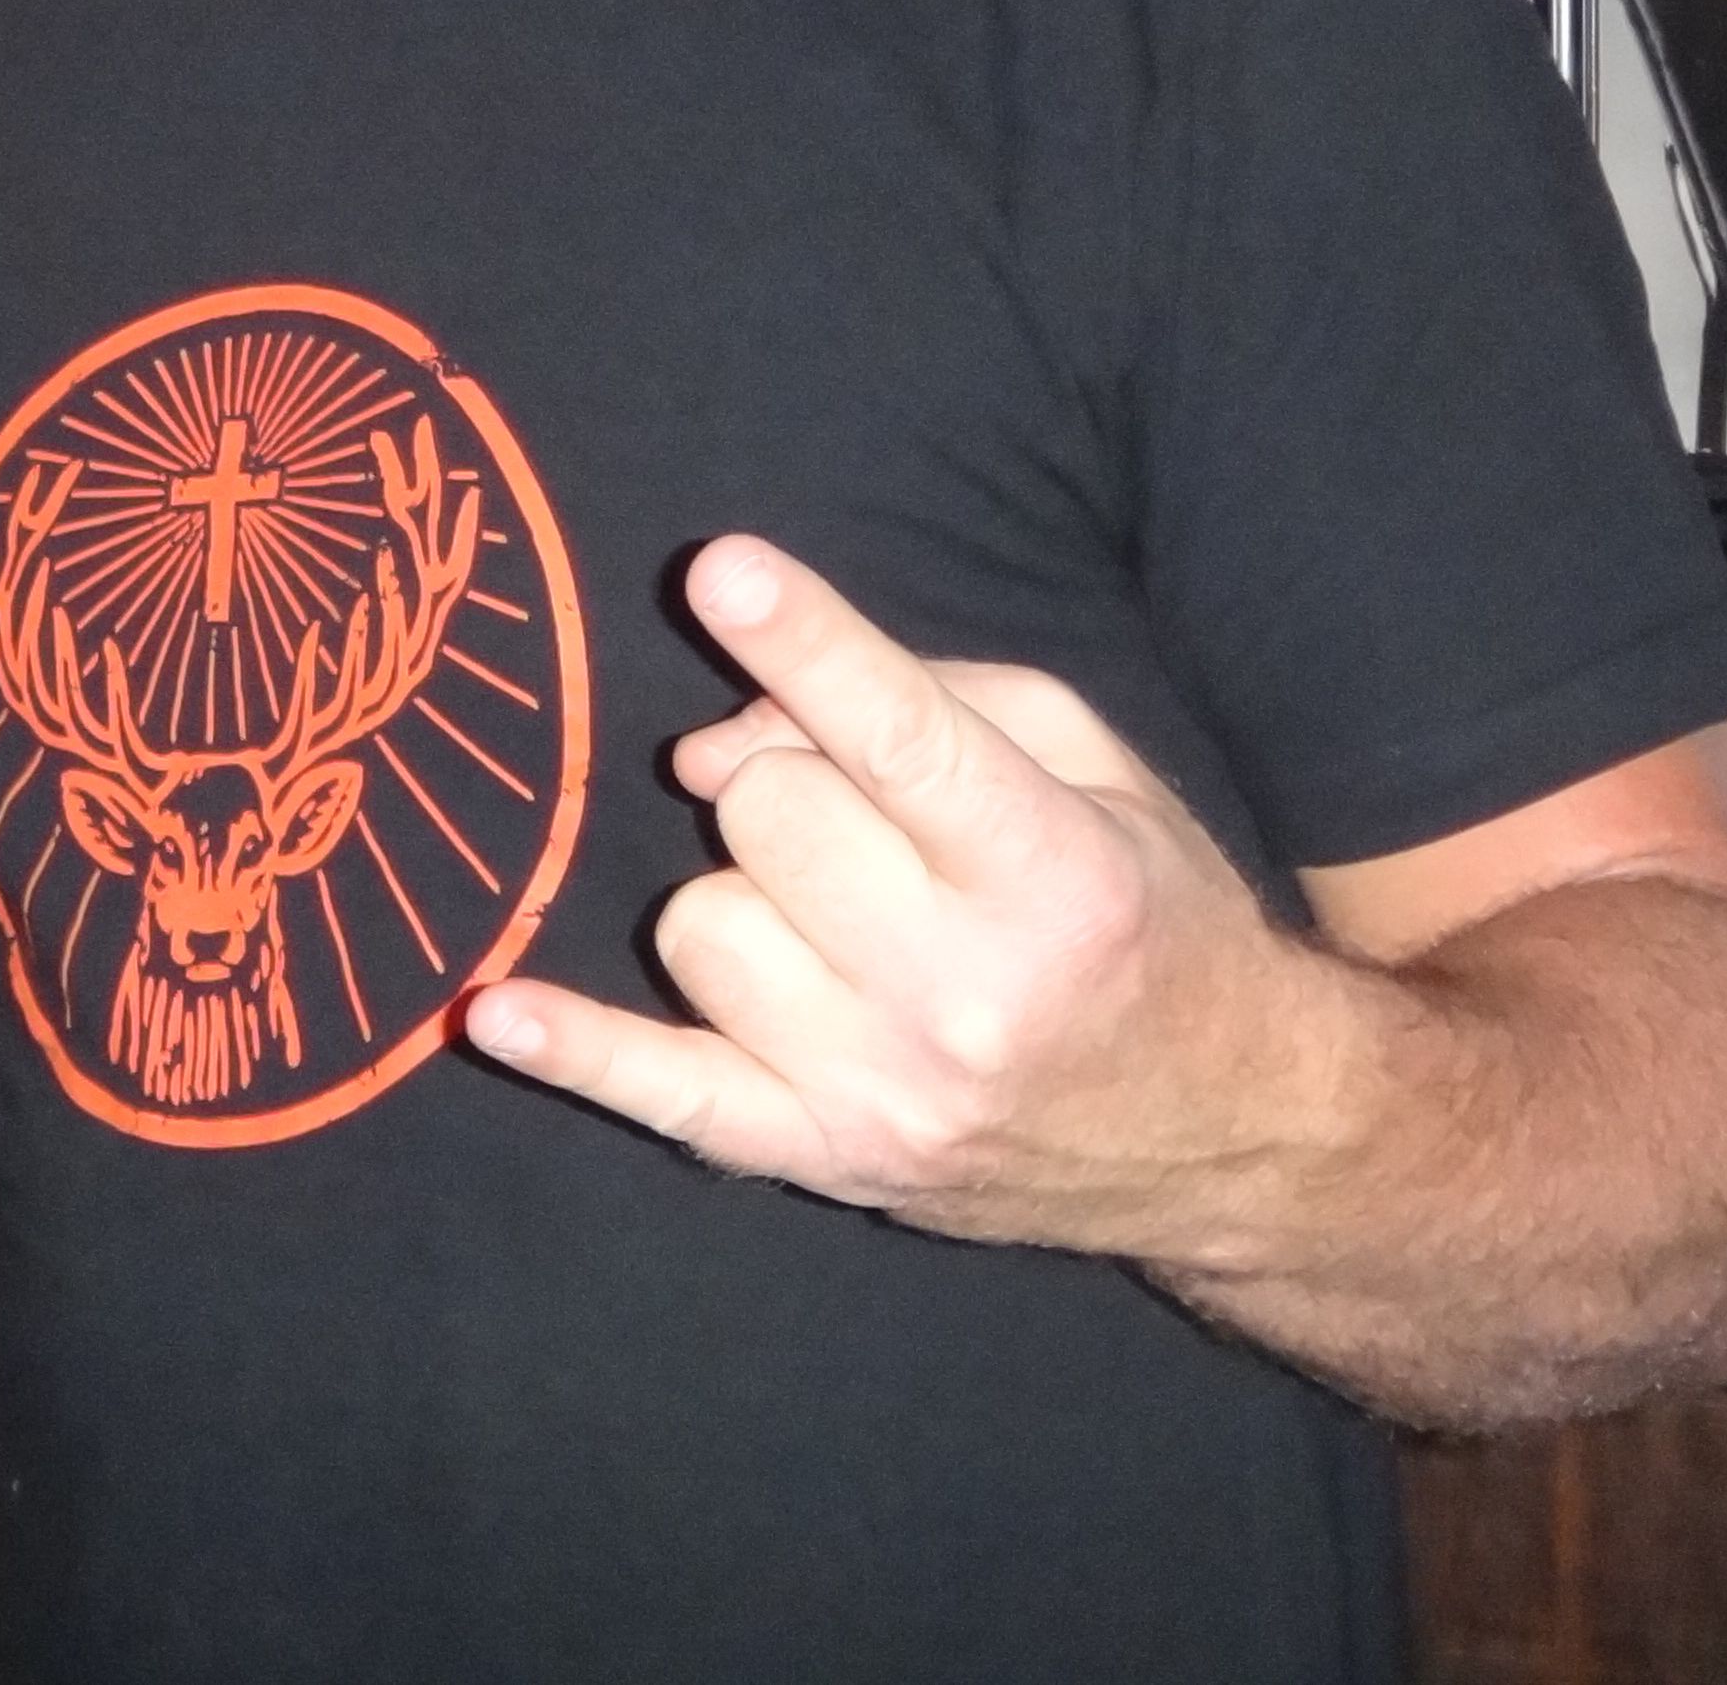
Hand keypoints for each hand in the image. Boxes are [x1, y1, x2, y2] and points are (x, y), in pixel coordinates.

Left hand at [464, 538, 1348, 1260]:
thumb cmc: (1144, 915)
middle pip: (765, 813)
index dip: (806, 644)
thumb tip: (726, 724)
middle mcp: (966, 991)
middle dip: (787, 783)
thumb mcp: (1093, 764)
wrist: (1232, 1131)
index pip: (899, 738)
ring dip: (744, 895)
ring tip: (838, 921)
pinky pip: (664, 1095)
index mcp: (1052, 872)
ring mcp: (884, 1089)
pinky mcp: (824, 1157)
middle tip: (855, 815)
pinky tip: (495, 1010)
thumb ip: (925, 695)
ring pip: (699, 922)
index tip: (722, 570)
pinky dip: (578, 1050)